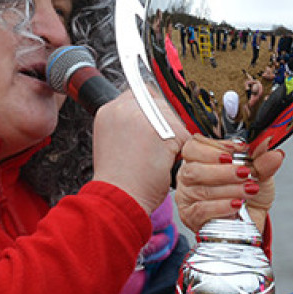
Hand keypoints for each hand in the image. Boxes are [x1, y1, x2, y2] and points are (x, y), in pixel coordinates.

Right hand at [92, 90, 188, 214]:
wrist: (118, 199)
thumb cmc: (119, 182)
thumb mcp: (112, 143)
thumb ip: (129, 124)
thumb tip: (151, 119)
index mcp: (108, 110)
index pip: (141, 93)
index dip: (152, 111)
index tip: (153, 129)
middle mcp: (123, 108)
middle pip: (160, 104)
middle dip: (165, 126)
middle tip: (155, 151)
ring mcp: (143, 117)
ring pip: (173, 119)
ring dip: (173, 140)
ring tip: (156, 159)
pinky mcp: (162, 130)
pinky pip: (183, 135)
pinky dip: (180, 152)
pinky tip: (164, 164)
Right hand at [174, 136, 283, 234]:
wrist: (252, 221)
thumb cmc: (248, 194)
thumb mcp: (260, 174)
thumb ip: (263, 162)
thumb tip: (274, 153)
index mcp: (200, 159)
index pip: (194, 146)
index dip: (213, 147)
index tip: (236, 151)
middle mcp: (189, 176)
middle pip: (193, 169)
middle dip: (222, 171)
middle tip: (245, 173)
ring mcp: (187, 198)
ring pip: (200, 190)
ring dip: (228, 189)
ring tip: (248, 190)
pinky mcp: (191, 217)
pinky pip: (201, 210)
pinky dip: (221, 206)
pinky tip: (236, 204)